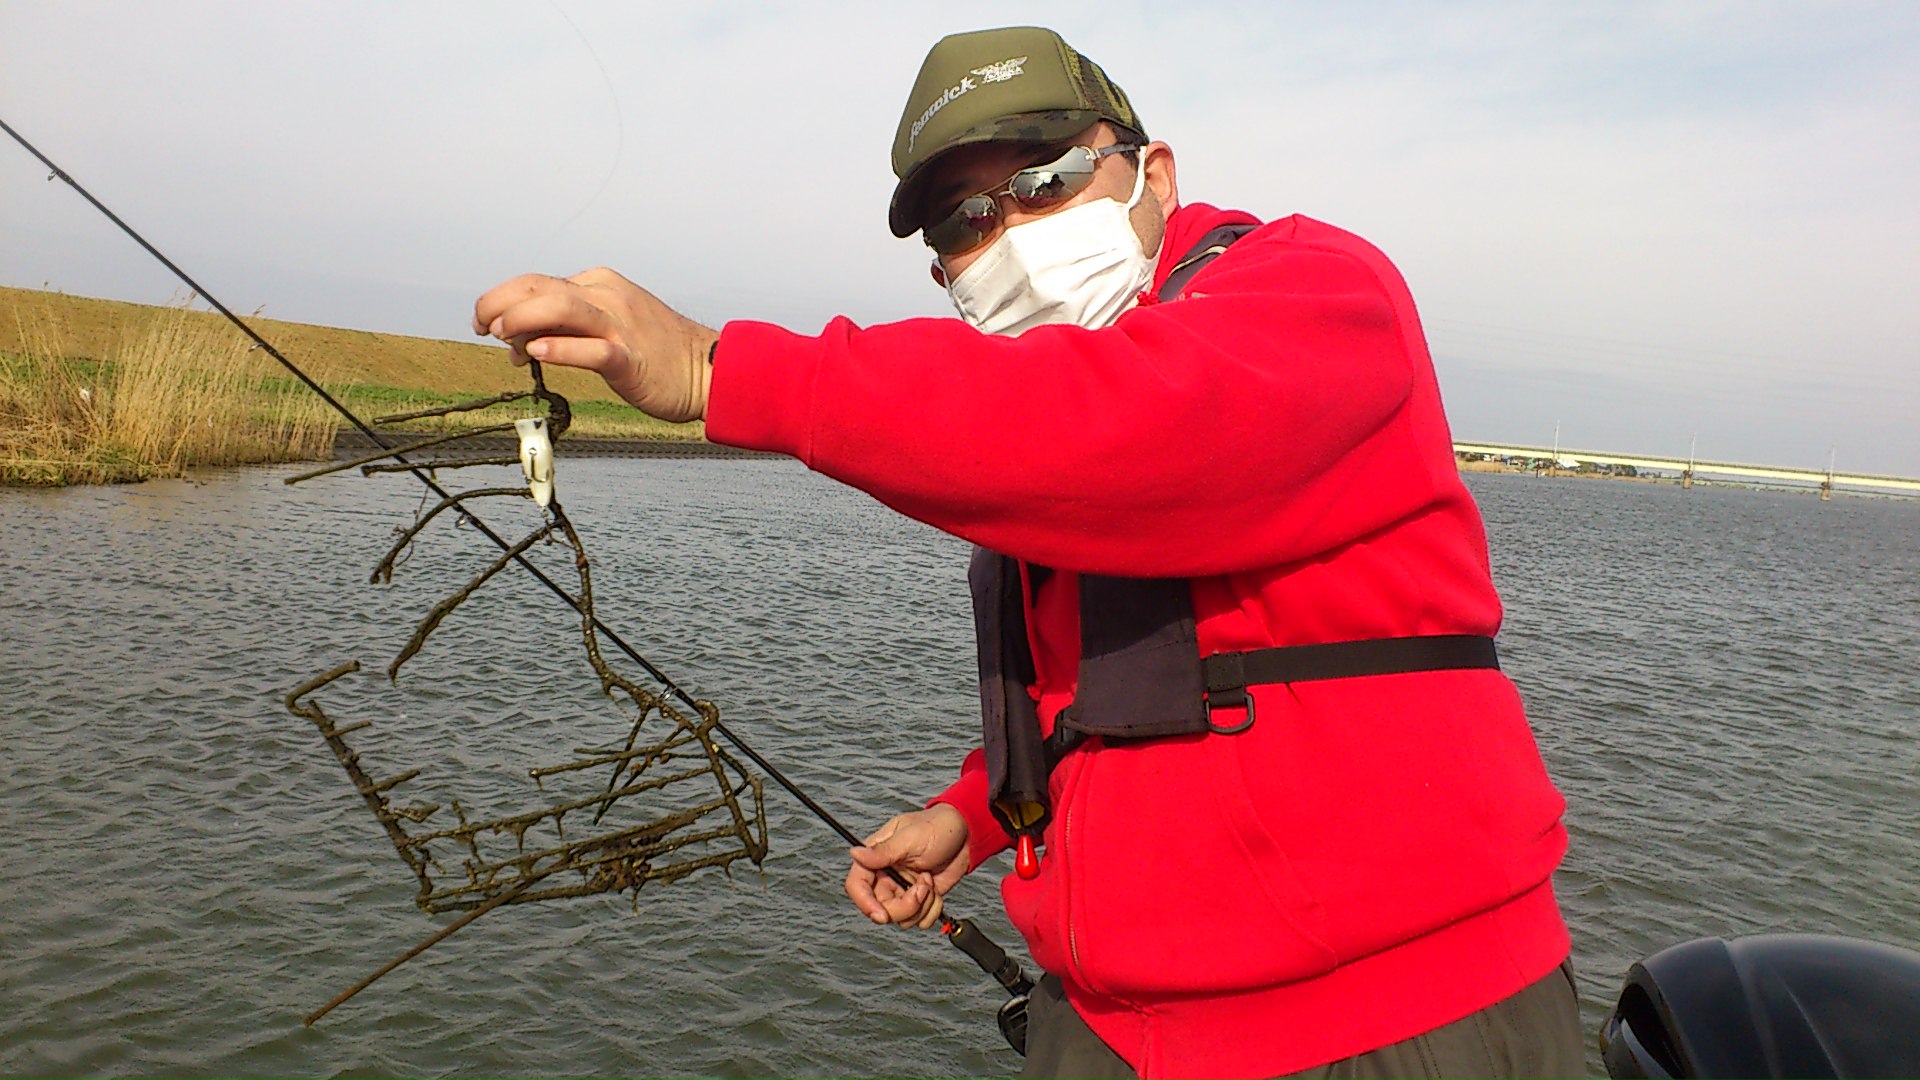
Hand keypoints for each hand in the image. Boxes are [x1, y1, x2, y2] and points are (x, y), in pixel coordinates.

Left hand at [472, 267, 718, 422]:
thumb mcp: (608, 325)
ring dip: (520, 319)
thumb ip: (566, 327)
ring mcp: (620, 326)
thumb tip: (519, 340)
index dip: (501, 298)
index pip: (537, 282)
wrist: (709, 370)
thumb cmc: (656, 353)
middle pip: (539, 287)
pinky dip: (559, 348)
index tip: (485, 321)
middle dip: (499, 303)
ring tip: (502, 337)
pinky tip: (536, 353)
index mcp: (599, 285)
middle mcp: (607, 297)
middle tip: (481, 326)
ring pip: (559, 308)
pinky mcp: (630, 358)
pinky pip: (590, 349)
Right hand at [844, 804, 970, 929]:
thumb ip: (883, 852)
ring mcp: (903, 890)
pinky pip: (919, 920)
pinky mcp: (920, 899)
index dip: (864, 903)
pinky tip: (936, 890)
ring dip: (921, 906)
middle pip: (880, 909)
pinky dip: (931, 911)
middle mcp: (885, 876)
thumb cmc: (936, 826)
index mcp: (876, 857)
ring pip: (901, 919)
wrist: (966, 834)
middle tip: (922, 888)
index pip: (857, 885)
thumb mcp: (910, 838)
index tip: (882, 915)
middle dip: (904, 906)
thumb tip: (854, 853)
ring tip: (929, 881)